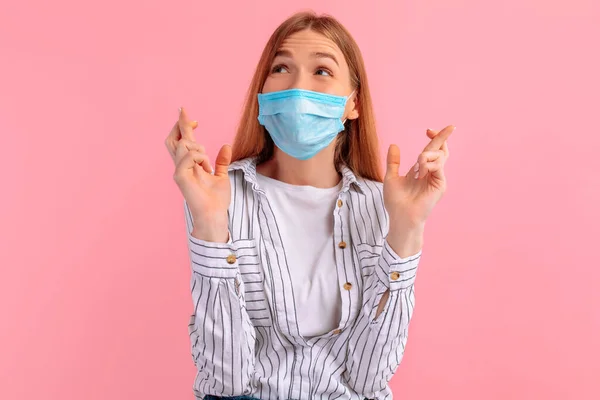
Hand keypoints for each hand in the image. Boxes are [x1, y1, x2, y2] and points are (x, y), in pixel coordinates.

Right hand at [165, 107, 231, 241]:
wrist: (215, 214)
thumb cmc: (217, 199)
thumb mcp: (222, 176)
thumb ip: (221, 161)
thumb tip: (226, 145)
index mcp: (190, 165)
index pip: (183, 141)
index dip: (185, 127)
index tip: (194, 119)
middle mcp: (182, 166)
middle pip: (172, 140)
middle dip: (181, 126)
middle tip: (192, 120)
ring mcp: (179, 171)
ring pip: (182, 145)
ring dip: (198, 148)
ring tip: (207, 163)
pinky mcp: (180, 177)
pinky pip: (186, 156)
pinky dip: (199, 157)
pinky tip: (205, 167)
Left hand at [384, 125, 454, 227]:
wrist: (400, 216)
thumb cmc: (395, 201)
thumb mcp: (391, 177)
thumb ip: (393, 162)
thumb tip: (394, 145)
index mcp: (421, 170)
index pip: (432, 150)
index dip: (434, 138)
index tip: (428, 130)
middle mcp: (431, 173)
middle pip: (441, 150)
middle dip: (441, 137)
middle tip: (435, 129)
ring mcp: (437, 178)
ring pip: (439, 156)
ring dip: (426, 156)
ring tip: (416, 168)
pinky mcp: (440, 185)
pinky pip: (438, 166)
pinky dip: (428, 165)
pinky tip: (420, 172)